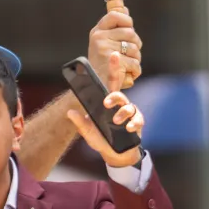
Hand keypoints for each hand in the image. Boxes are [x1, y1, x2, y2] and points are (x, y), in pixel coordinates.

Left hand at [66, 52, 145, 167]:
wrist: (116, 154)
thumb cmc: (102, 140)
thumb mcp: (88, 133)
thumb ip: (80, 123)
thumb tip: (69, 112)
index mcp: (108, 103)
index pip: (111, 82)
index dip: (114, 67)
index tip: (114, 54)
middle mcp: (120, 105)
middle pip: (119, 94)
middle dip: (114, 97)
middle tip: (106, 103)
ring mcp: (130, 114)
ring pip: (129, 107)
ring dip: (122, 113)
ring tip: (116, 122)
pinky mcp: (137, 123)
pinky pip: (138, 119)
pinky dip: (134, 123)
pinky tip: (129, 128)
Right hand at [88, 9, 142, 89]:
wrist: (95, 87)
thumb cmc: (102, 65)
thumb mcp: (104, 43)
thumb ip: (114, 27)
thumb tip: (125, 9)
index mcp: (97, 32)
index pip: (115, 15)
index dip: (127, 20)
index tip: (129, 27)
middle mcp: (99, 39)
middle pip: (130, 33)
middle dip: (135, 44)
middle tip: (130, 53)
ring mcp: (106, 50)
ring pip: (134, 48)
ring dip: (135, 58)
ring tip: (126, 65)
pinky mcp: (114, 62)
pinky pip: (135, 62)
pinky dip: (135, 70)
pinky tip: (127, 74)